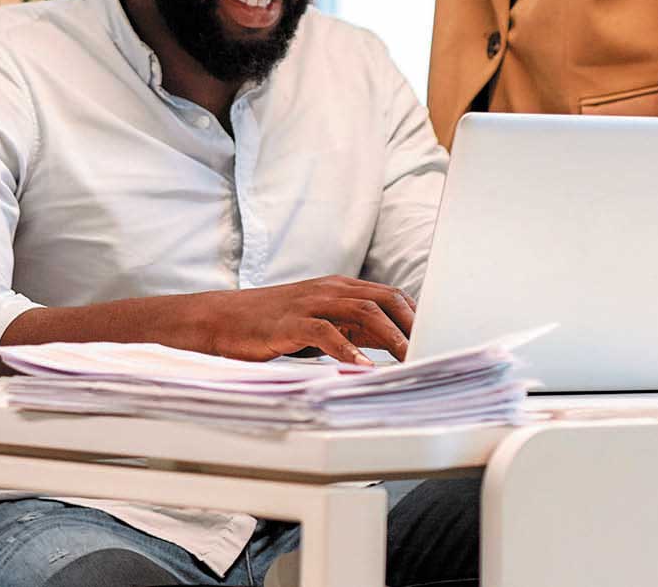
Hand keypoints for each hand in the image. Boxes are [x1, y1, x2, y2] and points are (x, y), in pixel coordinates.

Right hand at [186, 276, 416, 365]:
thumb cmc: (270, 324)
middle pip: (383, 299)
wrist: (220, 319)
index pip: (390, 295)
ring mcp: (310, 304)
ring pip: (362, 312)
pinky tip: (361, 370)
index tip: (437, 339)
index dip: (416, 316)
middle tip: (432, 351)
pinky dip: (347, 351)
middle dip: (413, 324)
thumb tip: (391, 345)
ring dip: (390, 336)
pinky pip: (326, 333)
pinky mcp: (290, 323)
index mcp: (338, 288)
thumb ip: (350, 328)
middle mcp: (329, 290)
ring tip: (409, 360)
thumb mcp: (317, 322)